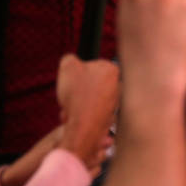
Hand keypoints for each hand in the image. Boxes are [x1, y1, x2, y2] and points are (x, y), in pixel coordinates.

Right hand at [56, 54, 118, 172]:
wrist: (83, 126)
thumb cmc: (78, 94)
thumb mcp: (68, 66)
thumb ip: (70, 59)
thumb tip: (71, 61)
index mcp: (112, 69)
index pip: (91, 65)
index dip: (76, 74)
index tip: (71, 80)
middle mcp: (118, 85)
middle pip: (89, 84)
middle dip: (75, 91)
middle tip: (69, 95)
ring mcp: (115, 102)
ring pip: (88, 99)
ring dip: (76, 104)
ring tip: (70, 108)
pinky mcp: (109, 117)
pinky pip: (89, 113)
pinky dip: (80, 115)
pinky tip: (74, 118)